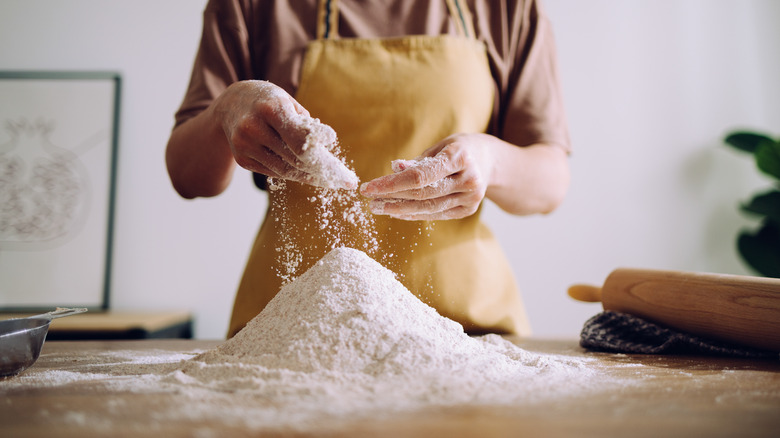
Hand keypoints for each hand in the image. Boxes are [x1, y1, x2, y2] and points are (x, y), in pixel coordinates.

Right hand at [213, 80, 356, 188]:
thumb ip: (306, 124)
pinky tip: (308, 174)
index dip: (321, 150)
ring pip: (286, 170)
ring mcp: (245, 146)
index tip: (341, 159)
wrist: (231, 105)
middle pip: (296, 158)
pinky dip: (293, 173)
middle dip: (323, 170)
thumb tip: (325, 147)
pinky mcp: (242, 160)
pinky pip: (274, 172)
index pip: (300, 138)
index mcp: (270, 108)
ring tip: (331, 180)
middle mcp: (254, 128)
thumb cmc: (270, 102)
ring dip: (311, 176)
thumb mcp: (288, 102)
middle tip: (345, 179)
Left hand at [360, 133, 493, 219]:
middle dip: (392, 197)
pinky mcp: (468, 210)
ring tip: (379, 207)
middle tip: (370, 199)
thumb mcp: (440, 147)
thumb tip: (394, 169)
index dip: (392, 184)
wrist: (491, 162)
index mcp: (460, 157)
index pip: (420, 176)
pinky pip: (436, 214)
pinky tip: (397, 212)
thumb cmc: (459, 149)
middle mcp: (468, 179)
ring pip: (428, 208)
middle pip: (422, 194)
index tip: (369, 187)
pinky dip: (414, 214)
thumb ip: (418, 161)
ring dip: (399, 209)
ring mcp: (470, 198)